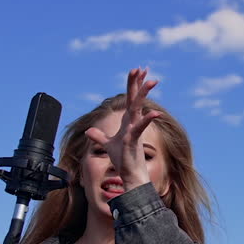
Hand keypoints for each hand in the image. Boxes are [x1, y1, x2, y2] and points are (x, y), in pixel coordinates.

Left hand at [85, 67, 161, 189]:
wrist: (131, 175)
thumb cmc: (123, 160)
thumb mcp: (108, 145)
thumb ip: (99, 136)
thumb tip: (89, 130)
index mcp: (127, 121)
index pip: (129, 99)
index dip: (132, 85)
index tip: (136, 71)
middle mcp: (132, 123)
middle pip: (134, 98)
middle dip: (138, 83)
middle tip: (142, 68)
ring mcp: (134, 130)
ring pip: (138, 108)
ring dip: (144, 94)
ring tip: (152, 81)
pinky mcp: (134, 140)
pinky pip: (140, 127)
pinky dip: (147, 120)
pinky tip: (154, 113)